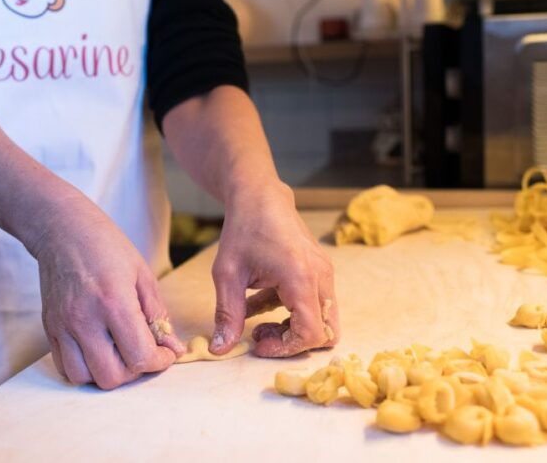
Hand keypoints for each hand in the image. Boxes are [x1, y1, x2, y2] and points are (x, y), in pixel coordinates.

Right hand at [30, 198, 184, 388]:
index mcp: (114, 303)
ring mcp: (63, 326)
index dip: (159, 362)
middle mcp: (85, 319)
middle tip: (142, 352)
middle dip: (135, 371)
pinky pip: (65, 368)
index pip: (139, 356)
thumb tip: (173, 348)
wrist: (63, 230)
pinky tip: (98, 351)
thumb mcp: (143, 275)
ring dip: (108, 373)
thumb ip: (158, 315)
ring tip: (118, 352)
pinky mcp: (50, 329)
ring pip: (86, 378)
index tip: (164, 353)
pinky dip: (85, 369)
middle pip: (112, 376)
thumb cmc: (107, 247)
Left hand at [210, 182, 338, 356]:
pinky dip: (289, 313)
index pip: (311, 333)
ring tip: (256, 322)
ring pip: (322, 320)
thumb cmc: (243, 229)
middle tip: (261, 336)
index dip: (285, 348)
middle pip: (326, 333)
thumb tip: (220, 349)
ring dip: (291, 328)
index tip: (257, 344)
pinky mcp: (319, 271)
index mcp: (301, 278)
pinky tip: (257, 303)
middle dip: (294, 343)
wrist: (259, 196)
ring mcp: (324, 273)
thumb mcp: (227, 274)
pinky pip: (313, 304)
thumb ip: (227, 314)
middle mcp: (321, 277)